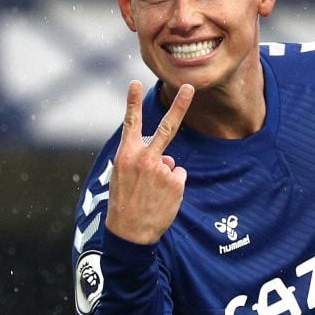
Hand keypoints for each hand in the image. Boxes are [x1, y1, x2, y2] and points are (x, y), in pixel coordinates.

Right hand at [105, 80, 194, 243]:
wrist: (130, 233)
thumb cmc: (124, 203)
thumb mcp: (123, 177)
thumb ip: (142, 161)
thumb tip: (167, 158)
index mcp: (126, 155)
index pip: (130, 123)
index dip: (132, 102)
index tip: (136, 82)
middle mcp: (144, 158)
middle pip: (167, 128)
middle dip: (180, 105)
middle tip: (191, 87)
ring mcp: (162, 170)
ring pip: (171, 164)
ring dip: (165, 177)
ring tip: (151, 194)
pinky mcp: (176, 182)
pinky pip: (178, 178)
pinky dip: (173, 188)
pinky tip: (160, 199)